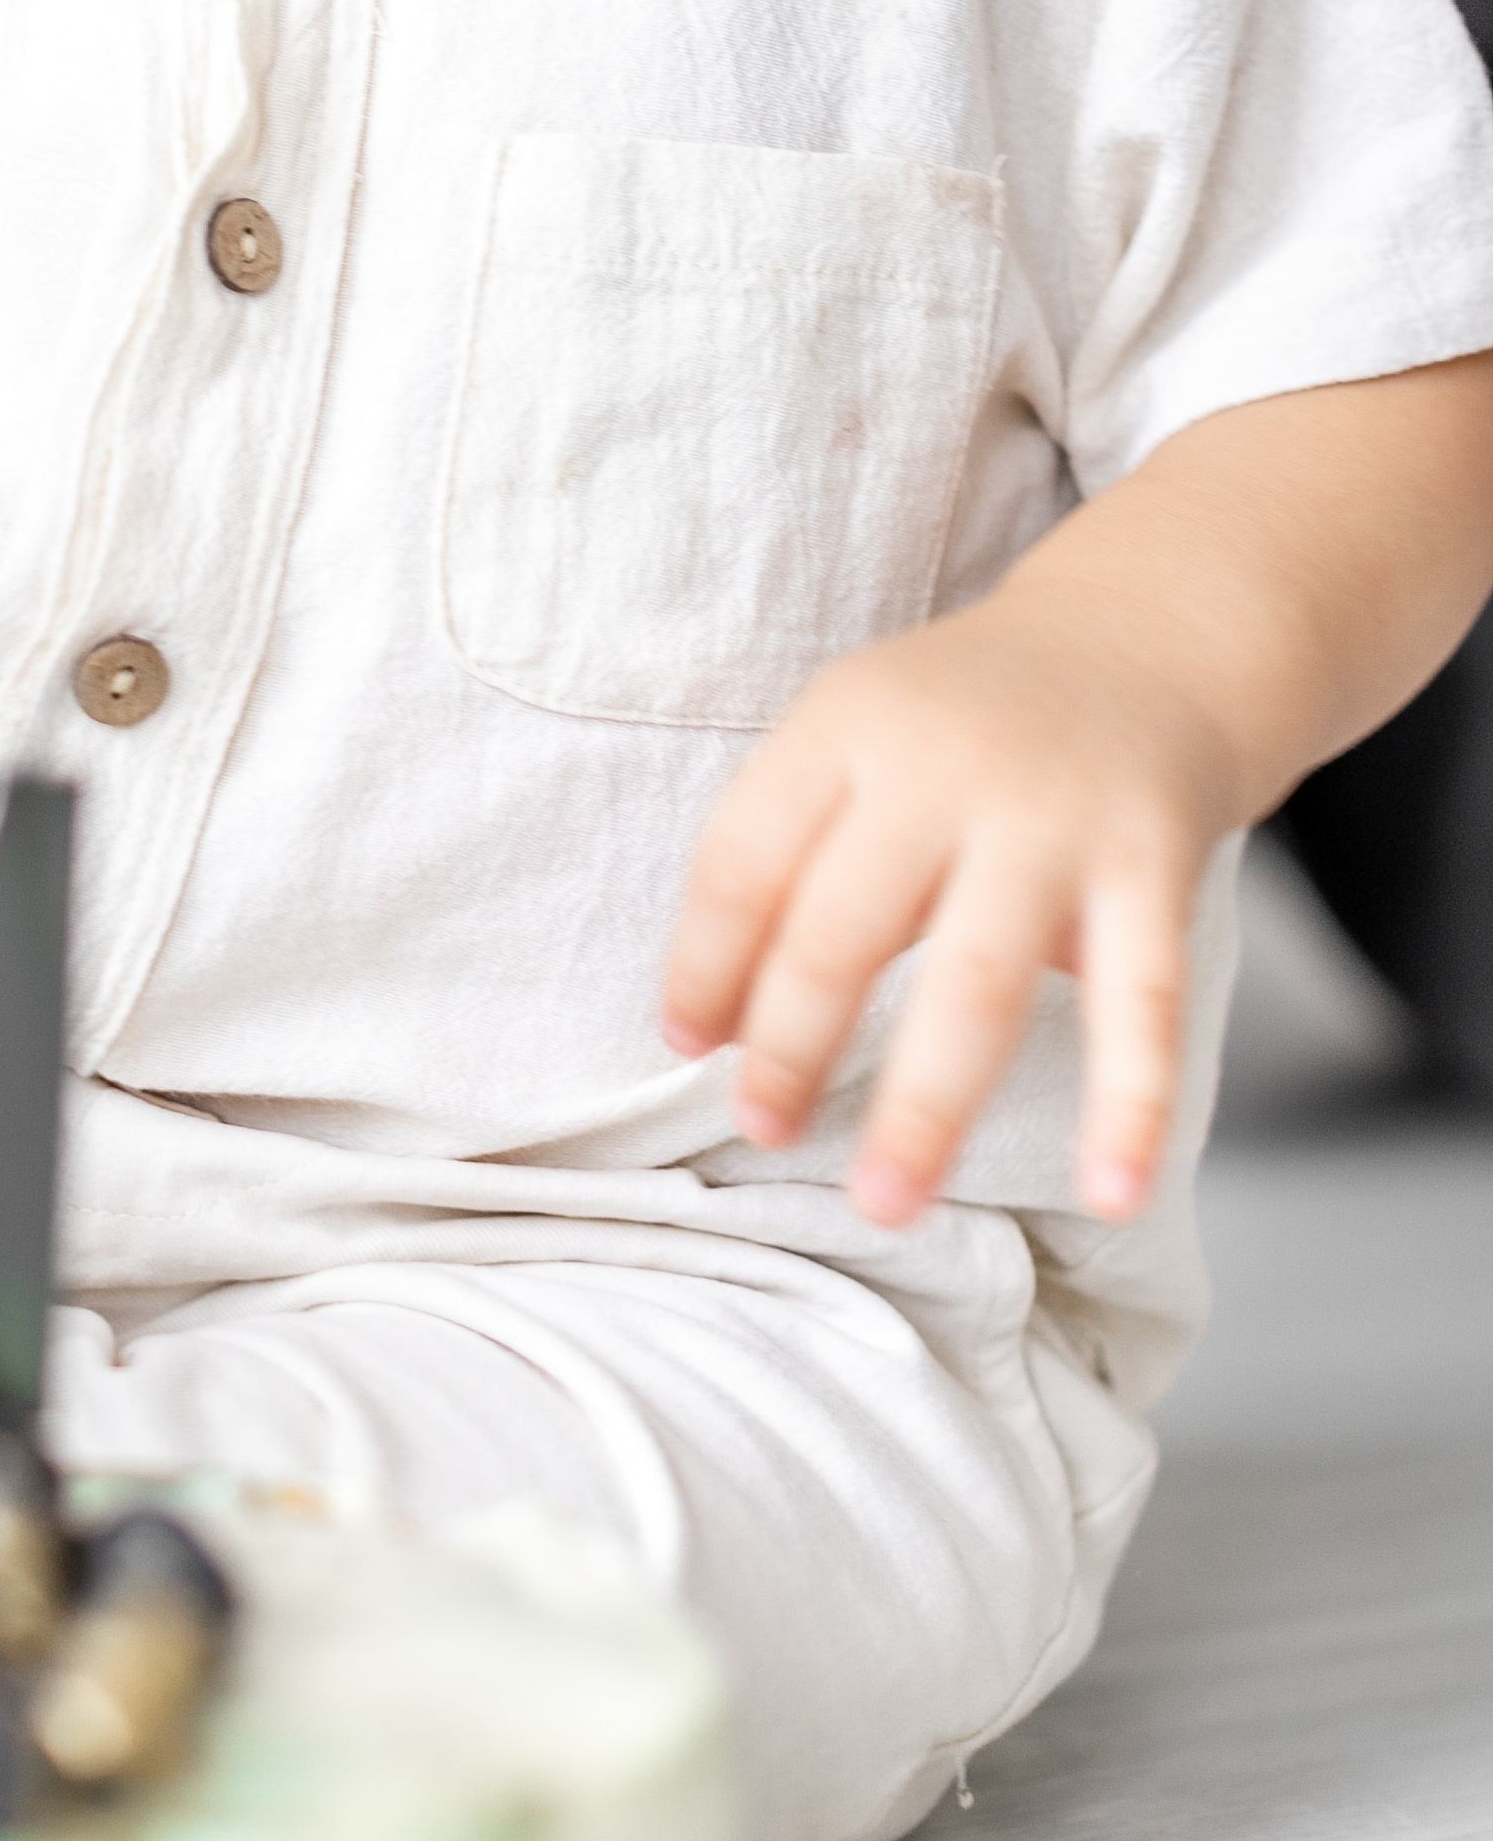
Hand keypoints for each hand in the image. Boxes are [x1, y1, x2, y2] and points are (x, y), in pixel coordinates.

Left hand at [660, 611, 1239, 1229]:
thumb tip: (710, 1025)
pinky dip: (1128, 1103)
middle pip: (841, 928)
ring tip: (885, 1204)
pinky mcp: (1156, 859)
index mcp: (847, 724)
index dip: (703, 961)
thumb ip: (792, 851)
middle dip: (790, 1048)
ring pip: (974, 982)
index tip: (685, 1050)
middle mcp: (944, 764)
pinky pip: (1141, 999)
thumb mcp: (860, 733)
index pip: (744, 858)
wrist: (1146, 636)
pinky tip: (1109, 1193)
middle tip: (761, 1135)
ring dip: (924, 1107)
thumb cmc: (966, 720)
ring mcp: (1054, 815)